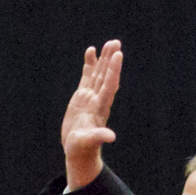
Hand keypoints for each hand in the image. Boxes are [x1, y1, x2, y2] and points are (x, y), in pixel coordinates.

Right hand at [61, 39, 122, 191]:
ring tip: (109, 43)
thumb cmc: (82, 149)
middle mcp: (97, 99)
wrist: (77, 151)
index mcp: (100, 108)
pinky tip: (91, 51)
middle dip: (111, 60)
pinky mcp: (82, 97)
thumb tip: (112, 137)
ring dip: (104, 59)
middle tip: (116, 43)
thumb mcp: (88, 143)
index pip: (108, 85)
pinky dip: (89, 64)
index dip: (113, 70)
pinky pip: (87, 76)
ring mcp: (90, 97)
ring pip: (98, 73)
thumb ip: (99, 137)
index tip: (118, 55)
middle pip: (106, 75)